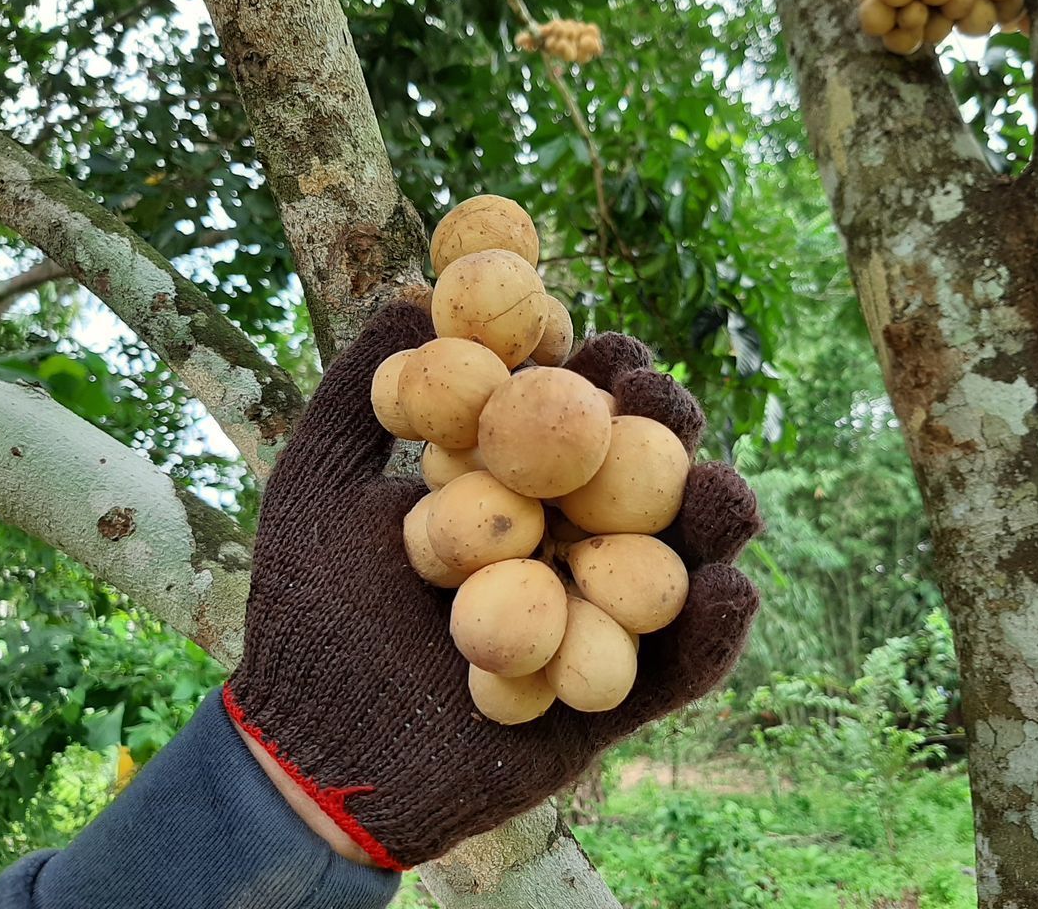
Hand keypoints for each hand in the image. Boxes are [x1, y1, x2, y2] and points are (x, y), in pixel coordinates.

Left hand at [226, 303, 761, 868]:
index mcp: (511, 490)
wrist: (309, 746)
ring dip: (713, 522)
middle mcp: (564, 545)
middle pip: (638, 477)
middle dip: (663, 434)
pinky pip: (679, 668)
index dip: (594, 374)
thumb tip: (409, 292)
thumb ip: (360, 395)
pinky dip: (715, 633)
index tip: (596, 341)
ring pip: (676, 561)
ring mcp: (595, 619)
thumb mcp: (316, 486)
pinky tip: (730, 589)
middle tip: (661, 407)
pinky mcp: (613, 699)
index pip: (570, 417)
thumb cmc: (307, 610)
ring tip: (721, 494)